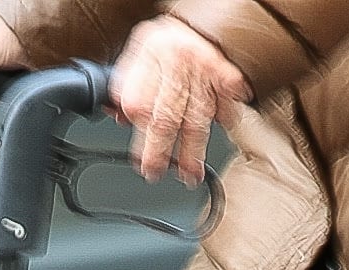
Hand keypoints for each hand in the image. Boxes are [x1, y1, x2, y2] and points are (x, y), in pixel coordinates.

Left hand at [111, 17, 249, 183]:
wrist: (203, 14)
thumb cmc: (169, 39)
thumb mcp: (138, 53)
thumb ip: (127, 84)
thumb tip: (120, 119)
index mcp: (150, 53)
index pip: (137, 100)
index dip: (137, 132)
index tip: (137, 158)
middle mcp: (176, 61)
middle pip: (165, 114)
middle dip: (160, 150)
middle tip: (155, 173)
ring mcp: (202, 66)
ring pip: (197, 115)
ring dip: (194, 149)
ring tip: (191, 174)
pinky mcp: (226, 70)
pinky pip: (227, 97)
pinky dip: (227, 116)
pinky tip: (222, 132)